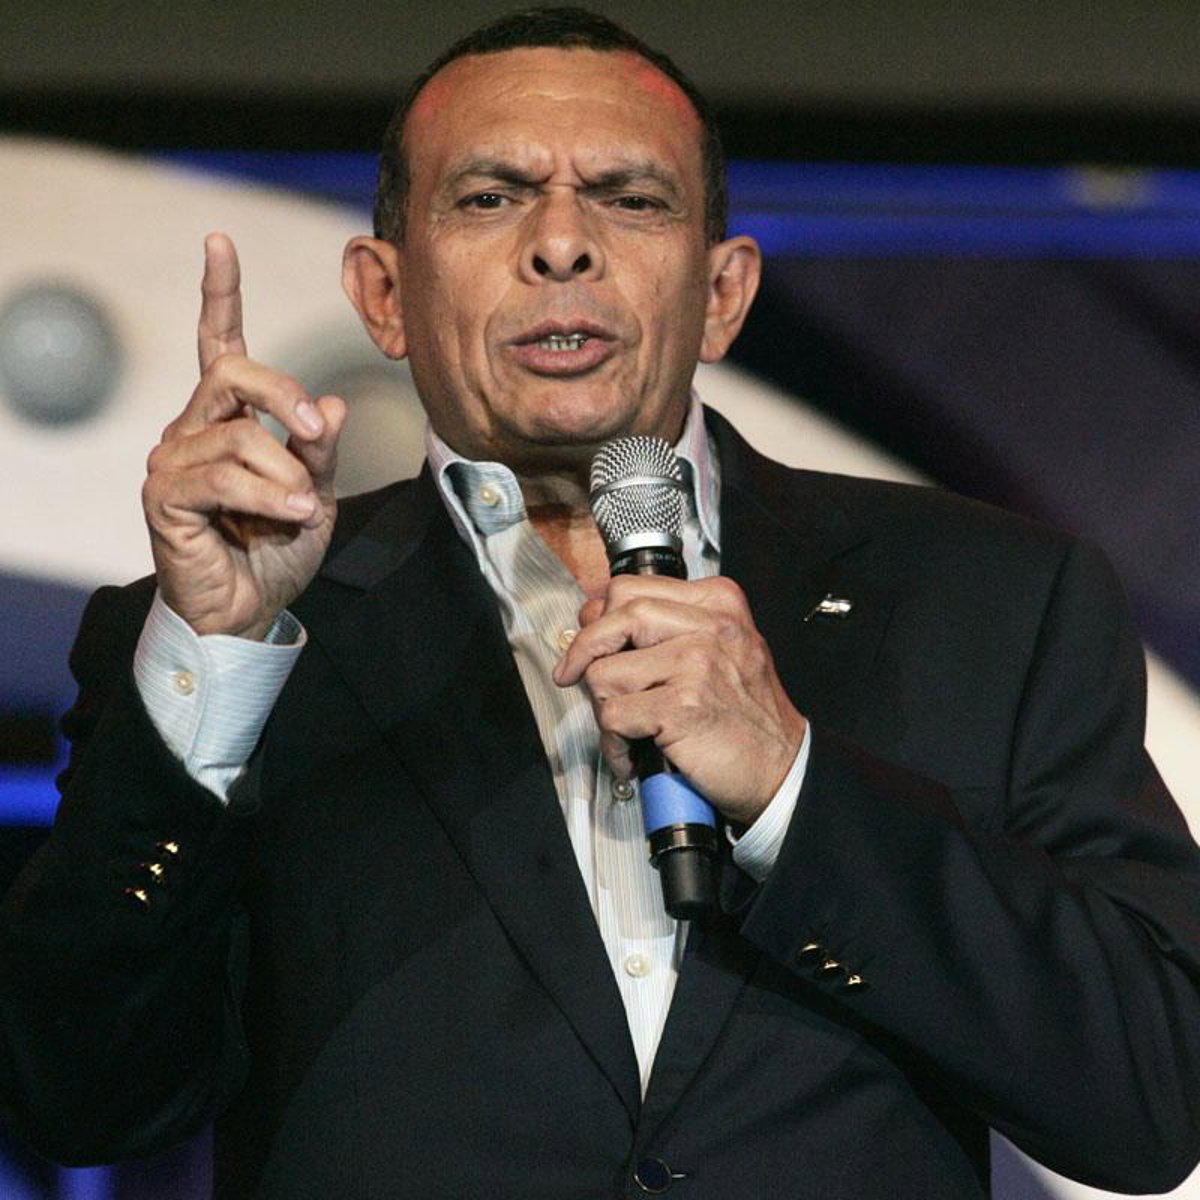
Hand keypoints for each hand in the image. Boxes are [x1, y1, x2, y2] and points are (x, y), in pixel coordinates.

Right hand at [142, 234, 346, 638]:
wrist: (249, 611)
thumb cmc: (276, 549)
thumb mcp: (315, 493)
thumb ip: (319, 450)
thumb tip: (331, 405)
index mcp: (228, 420)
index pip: (220, 347)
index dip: (220, 295)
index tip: (219, 243)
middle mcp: (192, 430)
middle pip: (233, 373)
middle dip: (284, 394)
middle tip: (315, 430)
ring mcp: (172, 460)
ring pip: (239, 434)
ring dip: (286, 475)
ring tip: (302, 509)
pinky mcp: (164, 496)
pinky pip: (222, 476)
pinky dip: (268, 495)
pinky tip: (290, 516)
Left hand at [553, 574, 807, 826]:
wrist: (783, 768)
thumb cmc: (746, 714)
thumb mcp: (722, 649)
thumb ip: (668, 627)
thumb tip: (595, 617)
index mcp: (718, 603)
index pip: (630, 589)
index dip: (597, 617)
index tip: (588, 643)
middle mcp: (710, 626)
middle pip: (613, 618)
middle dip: (583, 651)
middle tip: (573, 677)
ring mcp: (696, 663)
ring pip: (605, 672)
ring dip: (603, 709)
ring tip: (625, 730)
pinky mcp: (682, 706)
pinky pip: (613, 716)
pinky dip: (614, 744)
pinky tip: (633, 755)